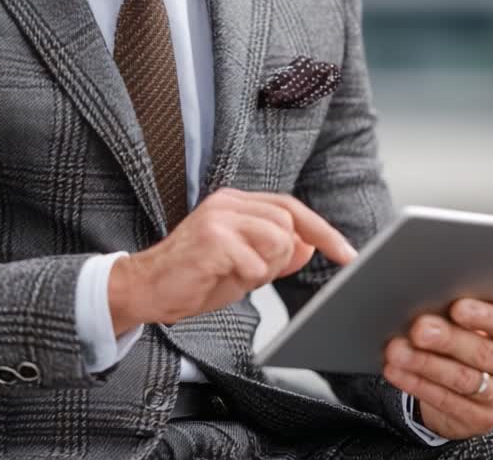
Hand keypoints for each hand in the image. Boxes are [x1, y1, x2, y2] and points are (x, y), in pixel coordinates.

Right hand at [108, 188, 356, 332]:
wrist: (145, 289)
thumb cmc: (191, 277)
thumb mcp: (243, 266)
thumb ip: (276, 253)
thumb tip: (309, 245)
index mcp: (235, 203)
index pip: (291, 208)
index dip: (322, 231)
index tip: (347, 254)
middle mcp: (228, 203)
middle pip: (288, 223)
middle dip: (281, 257)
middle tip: (252, 272)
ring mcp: (219, 217)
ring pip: (277, 240)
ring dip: (263, 268)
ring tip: (233, 274)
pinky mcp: (212, 238)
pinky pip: (255, 263)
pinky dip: (246, 279)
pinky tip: (220, 278)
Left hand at [383, 299, 492, 440]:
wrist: (468, 385)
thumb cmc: (471, 341)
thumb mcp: (475, 324)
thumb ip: (463, 313)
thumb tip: (432, 300)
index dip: (484, 317)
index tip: (457, 307)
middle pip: (484, 353)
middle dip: (448, 340)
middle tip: (419, 329)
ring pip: (463, 379)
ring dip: (426, 363)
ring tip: (398, 350)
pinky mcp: (483, 420)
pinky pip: (447, 401)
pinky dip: (417, 384)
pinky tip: (398, 371)